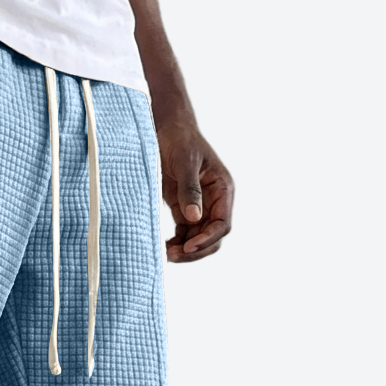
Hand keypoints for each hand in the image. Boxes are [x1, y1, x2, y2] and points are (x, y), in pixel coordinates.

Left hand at [156, 120, 233, 262]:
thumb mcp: (185, 163)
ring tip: (165, 253)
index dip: (207, 239)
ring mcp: (199, 207)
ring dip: (184, 249)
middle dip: (195, 250)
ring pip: (197, 238)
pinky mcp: (183, 208)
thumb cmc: (179, 140)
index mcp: (222, 189)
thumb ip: (190, 190)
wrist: (165, 129)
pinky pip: (184, 233)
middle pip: (212, 237)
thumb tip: (194, 218)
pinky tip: (163, 247)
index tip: (187, 247)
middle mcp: (214, 201)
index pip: (222, 224)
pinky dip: (176, 243)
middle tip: (173, 256)